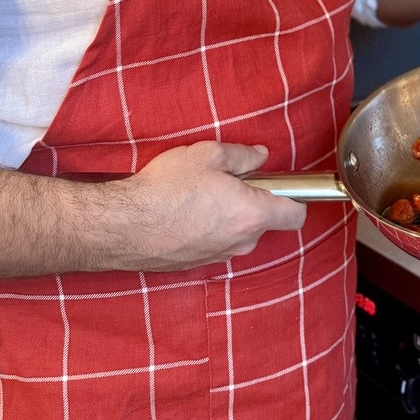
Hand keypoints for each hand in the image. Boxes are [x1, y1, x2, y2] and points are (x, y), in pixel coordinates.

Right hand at [114, 141, 307, 271]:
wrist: (123, 226)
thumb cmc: (166, 188)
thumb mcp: (208, 155)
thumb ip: (243, 156)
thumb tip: (261, 156)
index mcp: (252, 214)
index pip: (296, 216)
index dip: (294, 199)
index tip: (281, 186)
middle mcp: (241, 242)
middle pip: (264, 222)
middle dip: (252, 202)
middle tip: (226, 181)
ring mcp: (219, 257)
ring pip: (237, 233)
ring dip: (227, 216)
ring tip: (199, 196)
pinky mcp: (196, 265)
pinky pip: (214, 243)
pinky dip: (207, 230)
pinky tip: (184, 213)